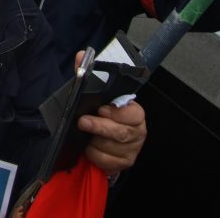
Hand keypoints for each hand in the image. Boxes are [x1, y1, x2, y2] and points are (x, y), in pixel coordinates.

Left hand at [70, 50, 145, 173]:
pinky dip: (95, 155)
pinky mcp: (123, 163)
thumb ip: (89, 75)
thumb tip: (81, 56)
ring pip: (112, 148)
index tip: (102, 109)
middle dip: (100, 127)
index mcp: (134, 113)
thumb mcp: (95, 95)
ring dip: (95, 142)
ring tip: (86, 136)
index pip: (133, 113)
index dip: (117, 113)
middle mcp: (137, 131)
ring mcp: (132, 149)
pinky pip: (107, 161)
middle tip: (83, 122)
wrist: (101, 139)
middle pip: (122, 132)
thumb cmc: (101, 114)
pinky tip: (90, 148)